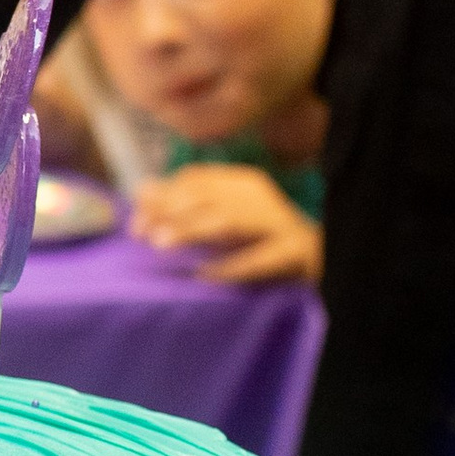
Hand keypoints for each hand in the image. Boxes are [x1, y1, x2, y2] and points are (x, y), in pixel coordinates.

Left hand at [130, 162, 323, 287]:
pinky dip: (232, 265)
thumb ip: (186, 203)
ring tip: (161, 243)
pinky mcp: (290, 250)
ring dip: (192, 230)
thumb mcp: (222, 215)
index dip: (162, 197)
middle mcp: (258, 197)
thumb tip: (141, 190)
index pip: (196, 180)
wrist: (320, 254)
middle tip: (140, 233)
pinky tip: (206, 274)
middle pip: (207, 198)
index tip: (135, 221)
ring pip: (228, 221)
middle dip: (170, 213)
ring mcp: (276, 223)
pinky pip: (259, 257)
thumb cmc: (260, 236)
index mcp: (242, 183)